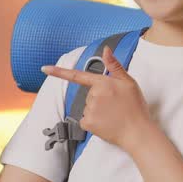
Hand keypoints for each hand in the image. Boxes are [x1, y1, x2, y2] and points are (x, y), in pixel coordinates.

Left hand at [41, 46, 155, 149]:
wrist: (137, 132)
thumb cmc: (135, 107)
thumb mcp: (128, 82)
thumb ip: (114, 66)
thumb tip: (105, 50)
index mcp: (103, 83)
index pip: (77, 75)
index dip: (59, 72)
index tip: (44, 68)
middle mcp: (93, 95)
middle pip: (89, 95)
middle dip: (100, 98)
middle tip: (116, 105)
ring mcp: (89, 110)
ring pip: (88, 107)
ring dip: (98, 111)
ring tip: (113, 115)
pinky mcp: (87, 123)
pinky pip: (86, 120)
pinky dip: (94, 122)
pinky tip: (106, 123)